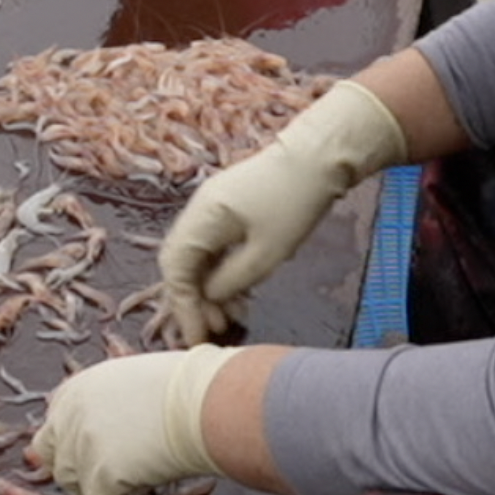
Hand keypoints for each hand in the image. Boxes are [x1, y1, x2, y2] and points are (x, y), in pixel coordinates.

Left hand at [30, 346, 237, 494]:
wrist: (198, 403)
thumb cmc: (178, 389)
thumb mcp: (126, 380)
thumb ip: (99, 404)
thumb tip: (93, 428)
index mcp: (74, 391)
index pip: (51, 427)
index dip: (68, 445)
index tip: (87, 454)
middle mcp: (67, 418)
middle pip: (54, 460)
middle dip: (77, 469)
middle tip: (110, 471)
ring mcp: (79, 448)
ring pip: (74, 484)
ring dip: (100, 484)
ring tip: (135, 470)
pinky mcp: (97, 476)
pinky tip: (145, 477)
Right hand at [160, 79, 406, 344]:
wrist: (318, 158)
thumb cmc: (295, 203)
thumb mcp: (268, 253)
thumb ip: (232, 280)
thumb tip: (209, 297)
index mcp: (202, 219)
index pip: (176, 269)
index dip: (183, 306)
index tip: (197, 336)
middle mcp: (198, 212)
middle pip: (180, 263)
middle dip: (193, 300)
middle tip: (215, 330)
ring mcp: (211, 209)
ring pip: (197, 257)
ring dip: (209, 289)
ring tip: (232, 316)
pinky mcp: (228, 210)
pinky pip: (213, 247)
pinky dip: (220, 272)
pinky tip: (239, 294)